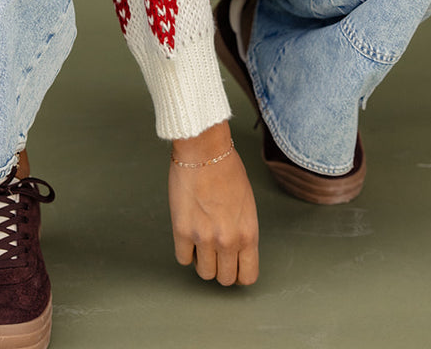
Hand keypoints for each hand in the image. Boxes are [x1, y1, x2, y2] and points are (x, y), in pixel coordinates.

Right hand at [169, 121, 258, 284]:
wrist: (204, 151)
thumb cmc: (227, 169)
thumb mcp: (247, 204)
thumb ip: (242, 229)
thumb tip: (236, 248)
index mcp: (248, 233)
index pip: (247, 276)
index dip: (239, 272)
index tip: (233, 265)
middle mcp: (228, 240)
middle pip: (225, 279)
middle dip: (221, 268)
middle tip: (216, 252)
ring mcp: (204, 238)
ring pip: (204, 274)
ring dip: (202, 261)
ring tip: (202, 242)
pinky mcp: (182, 231)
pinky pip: (183, 259)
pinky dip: (186, 251)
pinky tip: (189, 235)